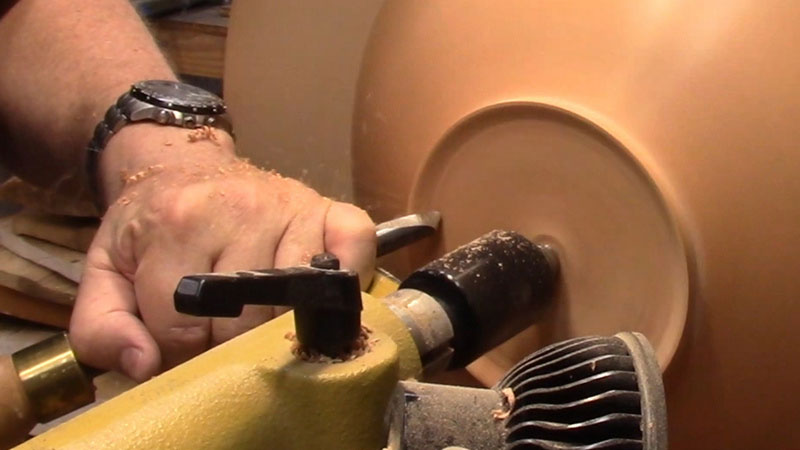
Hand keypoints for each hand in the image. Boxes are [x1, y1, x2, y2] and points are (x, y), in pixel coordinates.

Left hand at [69, 124, 375, 381]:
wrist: (184, 161)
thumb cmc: (151, 222)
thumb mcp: (105, 268)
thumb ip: (102, 327)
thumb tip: (146, 364)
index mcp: (175, 223)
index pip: (183, 330)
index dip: (179, 350)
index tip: (180, 335)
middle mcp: (238, 208)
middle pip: (242, 323)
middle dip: (225, 341)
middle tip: (218, 326)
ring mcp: (290, 206)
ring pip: (294, 303)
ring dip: (275, 323)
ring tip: (257, 310)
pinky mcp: (327, 206)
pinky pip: (354, 248)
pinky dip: (347, 277)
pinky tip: (317, 291)